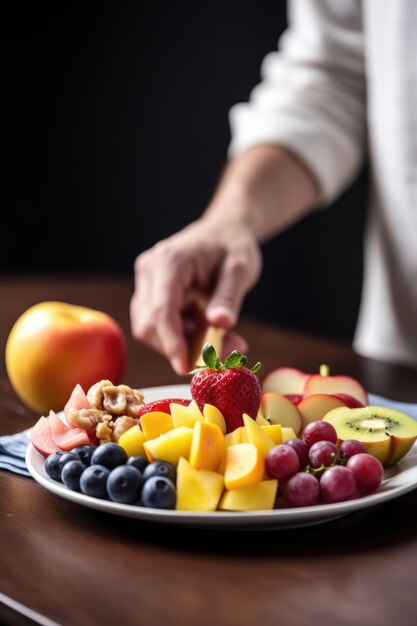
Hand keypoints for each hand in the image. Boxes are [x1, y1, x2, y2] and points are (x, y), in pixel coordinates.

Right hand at [130, 220, 261, 373]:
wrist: (223, 231)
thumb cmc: (232, 245)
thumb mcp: (241, 268)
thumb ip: (229, 296)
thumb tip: (220, 323)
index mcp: (169, 261)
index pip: (160, 310)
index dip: (170, 342)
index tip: (186, 367)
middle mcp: (149, 271)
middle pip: (150, 324)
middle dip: (181, 346)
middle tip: (223, 351)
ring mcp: (146, 282)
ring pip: (150, 329)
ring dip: (182, 343)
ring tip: (219, 337)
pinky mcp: (149, 293)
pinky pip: (157, 325)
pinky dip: (180, 336)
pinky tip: (204, 329)